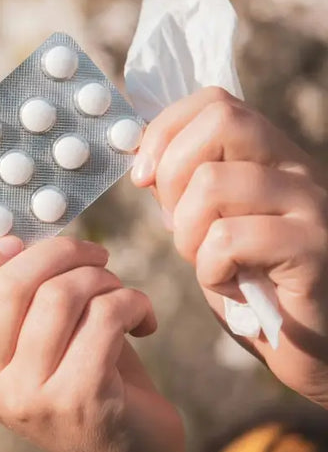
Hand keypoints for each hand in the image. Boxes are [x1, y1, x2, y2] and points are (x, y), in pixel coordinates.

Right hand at [0, 236, 195, 451]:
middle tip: (91, 256)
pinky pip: (105, 316)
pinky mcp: (82, 399)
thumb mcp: (31, 342)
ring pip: (61, 295)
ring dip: (101, 276)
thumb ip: (13, 298)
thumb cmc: (81, 377)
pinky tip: (141, 318)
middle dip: (60, 252)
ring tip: (117, 289)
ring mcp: (31, 397)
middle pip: (7, 285)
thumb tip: (19, 235)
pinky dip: (133, 302)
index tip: (12, 247)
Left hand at [131, 86, 327, 404]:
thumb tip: (141, 157)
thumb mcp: (210, 226)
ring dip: (186, 232)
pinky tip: (231, 287)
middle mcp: (299, 170)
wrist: (317, 349)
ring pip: (212, 182)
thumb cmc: (256, 287)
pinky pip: (229, 239)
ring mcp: (313, 207)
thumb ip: (184, 188)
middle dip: (172, 174)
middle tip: (177, 224)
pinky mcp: (315, 252)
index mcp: (272, 157)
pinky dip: (210, 270)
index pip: (215, 102)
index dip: (164, 131)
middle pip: (222, 121)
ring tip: (208, 263)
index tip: (143, 177)